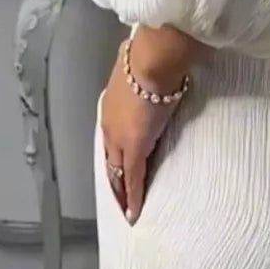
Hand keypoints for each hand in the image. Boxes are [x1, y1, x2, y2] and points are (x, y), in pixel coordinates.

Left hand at [99, 44, 180, 223]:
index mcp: (113, 103)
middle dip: (113, 175)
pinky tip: (134, 212)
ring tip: (125, 207)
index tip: (118, 163)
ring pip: (117, 170)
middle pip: (110, 156)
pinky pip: (132, 178)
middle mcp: (110, 122)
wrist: (153, 59)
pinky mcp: (133, 150)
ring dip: (121, 189)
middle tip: (118, 194)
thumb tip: (159, 75)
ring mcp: (119, 138)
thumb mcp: (145, 69)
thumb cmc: (153, 56)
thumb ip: (148, 78)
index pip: (113, 135)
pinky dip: (133, 197)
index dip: (115, 151)